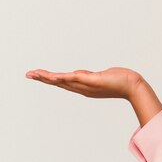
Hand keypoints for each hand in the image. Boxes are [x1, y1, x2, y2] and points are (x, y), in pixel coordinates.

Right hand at [25, 67, 143, 100]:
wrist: (133, 86)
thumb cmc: (122, 81)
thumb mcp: (103, 77)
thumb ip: (93, 77)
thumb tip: (86, 74)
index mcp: (84, 87)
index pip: (64, 82)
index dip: (51, 80)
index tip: (39, 75)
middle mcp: (83, 88)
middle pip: (59, 83)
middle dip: (43, 78)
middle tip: (28, 74)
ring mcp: (87, 85)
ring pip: (63, 81)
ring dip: (48, 77)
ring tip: (34, 74)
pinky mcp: (92, 80)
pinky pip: (74, 78)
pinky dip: (62, 77)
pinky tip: (52, 76)